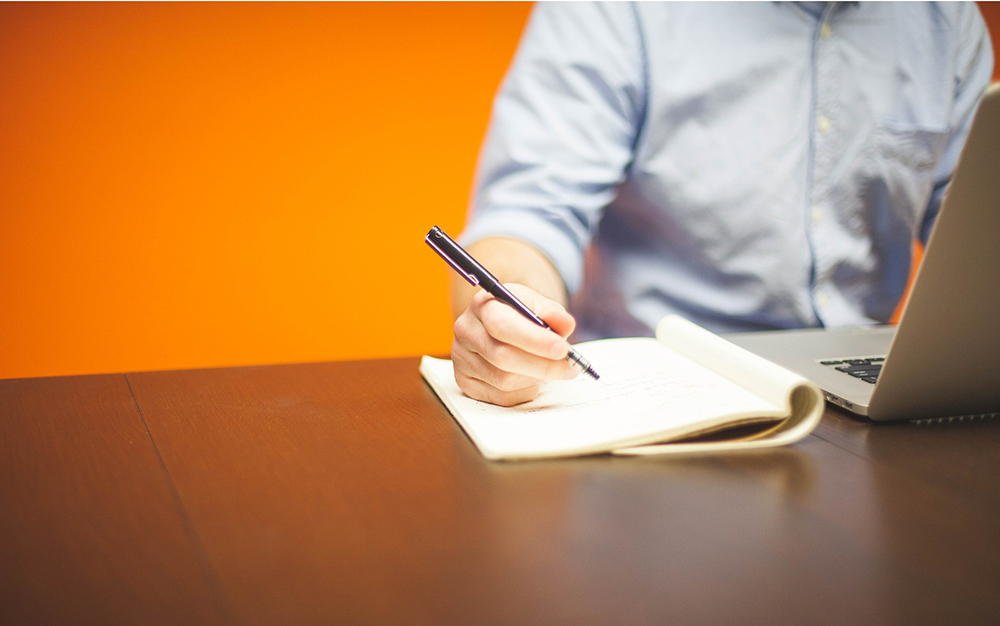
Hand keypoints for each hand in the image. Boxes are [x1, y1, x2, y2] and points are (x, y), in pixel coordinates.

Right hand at [452, 283, 577, 405]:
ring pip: (504, 381)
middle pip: (502, 357)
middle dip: (542, 365)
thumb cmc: (522, 316)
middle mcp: (466, 330)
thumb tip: (565, 323)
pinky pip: (501, 397)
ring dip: (535, 378)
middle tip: (569, 367)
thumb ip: (554, 313)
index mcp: (483, 305)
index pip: (502, 325)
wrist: (501, 328)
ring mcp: (461, 358)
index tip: (561, 349)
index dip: (533, 340)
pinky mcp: (465, 382)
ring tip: (548, 368)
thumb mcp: (539, 306)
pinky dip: (524, 391)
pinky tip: (529, 377)